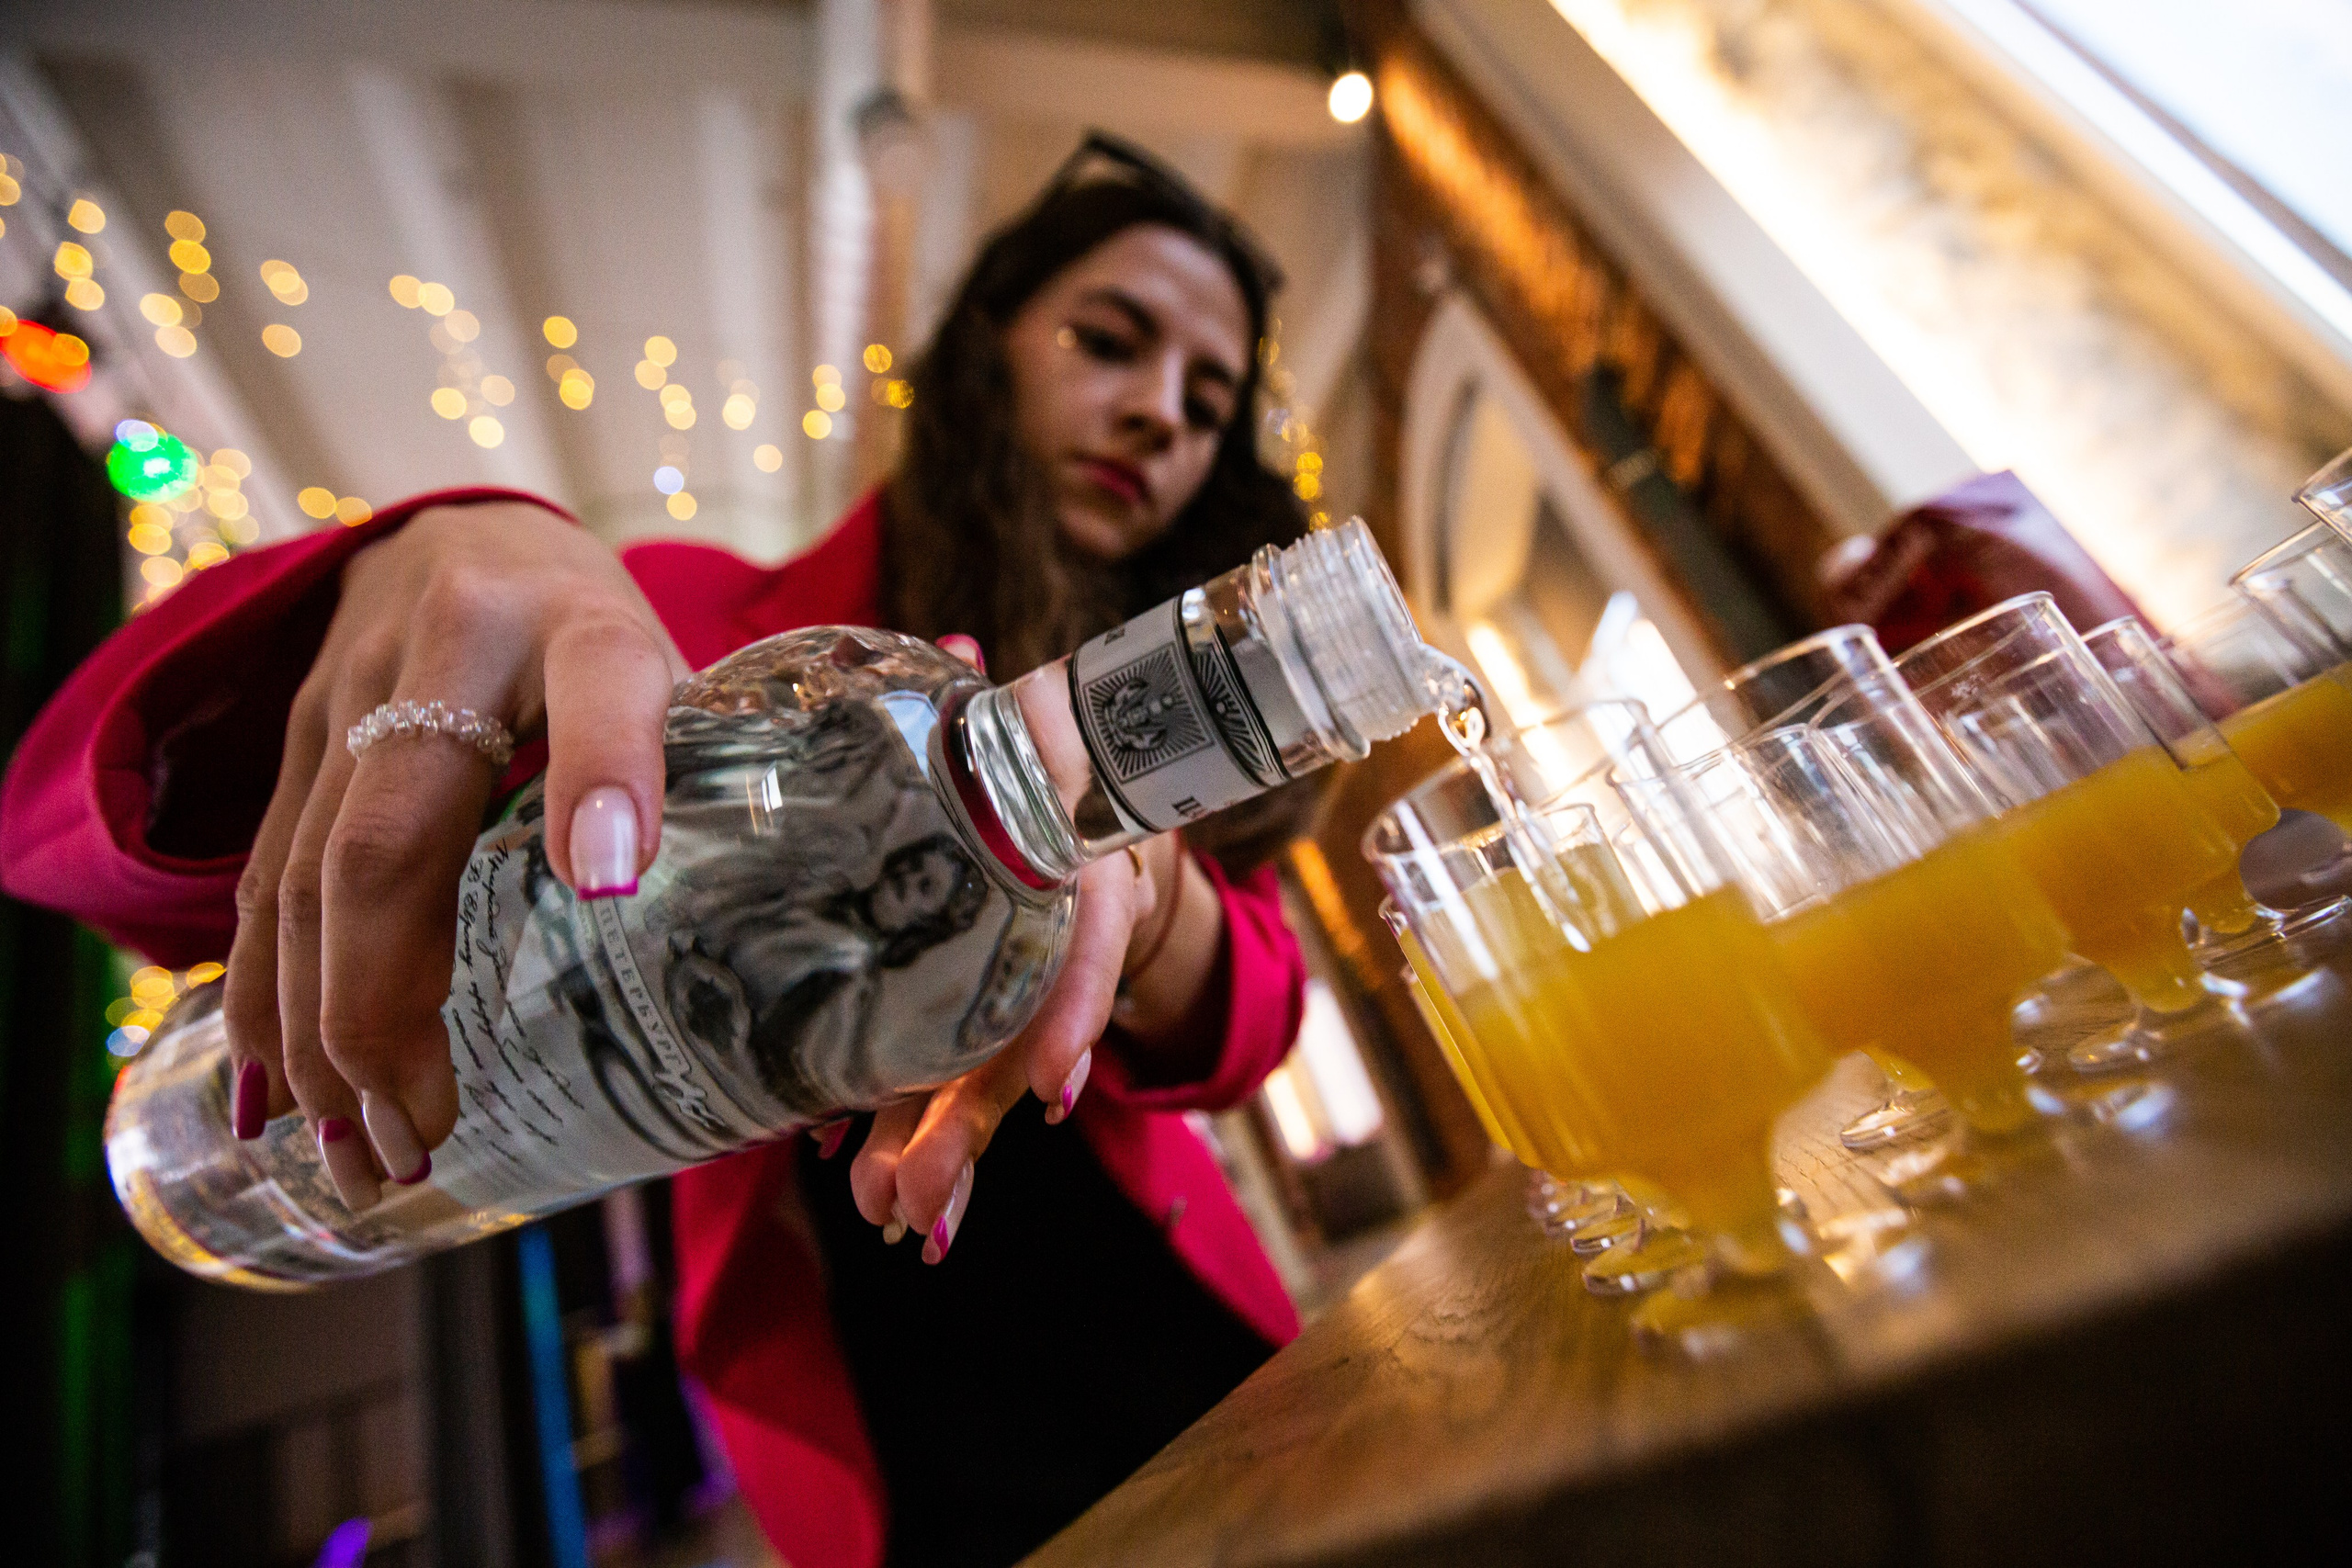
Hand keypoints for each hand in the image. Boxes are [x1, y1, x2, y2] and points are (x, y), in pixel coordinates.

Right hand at [224, 502, 687, 1206]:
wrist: (468, 534)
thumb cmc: (605, 642)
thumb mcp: (680, 681)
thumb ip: (720, 798)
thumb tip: (793, 1005)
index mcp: (584, 624)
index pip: (602, 679)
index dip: (605, 771)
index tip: (610, 875)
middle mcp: (451, 647)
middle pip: (395, 828)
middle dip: (391, 996)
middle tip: (425, 1129)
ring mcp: (349, 691)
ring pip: (305, 871)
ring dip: (319, 1028)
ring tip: (360, 1153)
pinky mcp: (293, 737)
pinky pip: (259, 878)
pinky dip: (258, 996)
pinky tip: (273, 1100)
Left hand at [842, 637, 1187, 1262]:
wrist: (1099, 802)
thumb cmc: (1048, 761)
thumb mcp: (1033, 731)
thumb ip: (985, 702)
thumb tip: (958, 643)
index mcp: (1076, 863)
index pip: (1085, 943)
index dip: (1069, 1011)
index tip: (1052, 1090)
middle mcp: (1061, 938)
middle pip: (1022, 1038)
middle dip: (972, 1120)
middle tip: (915, 1197)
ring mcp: (1029, 984)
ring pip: (991, 1075)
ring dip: (948, 1150)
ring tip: (902, 1221)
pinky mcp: (993, 1011)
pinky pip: (963, 1080)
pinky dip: (930, 1141)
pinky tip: (901, 1212)